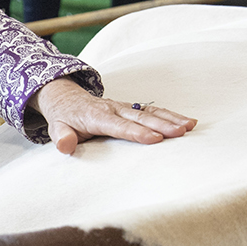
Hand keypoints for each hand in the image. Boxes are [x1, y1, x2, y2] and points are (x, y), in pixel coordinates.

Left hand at [33, 79, 196, 155]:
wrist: (66, 99)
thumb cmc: (64, 119)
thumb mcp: (56, 128)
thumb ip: (62, 137)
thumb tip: (65, 146)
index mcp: (96, 116)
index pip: (118, 125)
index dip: (136, 132)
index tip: (154, 138)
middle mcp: (113, 108)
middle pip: (140, 116)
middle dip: (161, 124)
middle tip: (180, 132)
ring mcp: (124, 107)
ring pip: (150, 111)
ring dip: (171, 118)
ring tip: (190, 126)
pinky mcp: (131, 108)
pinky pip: (153, 110)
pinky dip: (170, 115)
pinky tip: (188, 122)